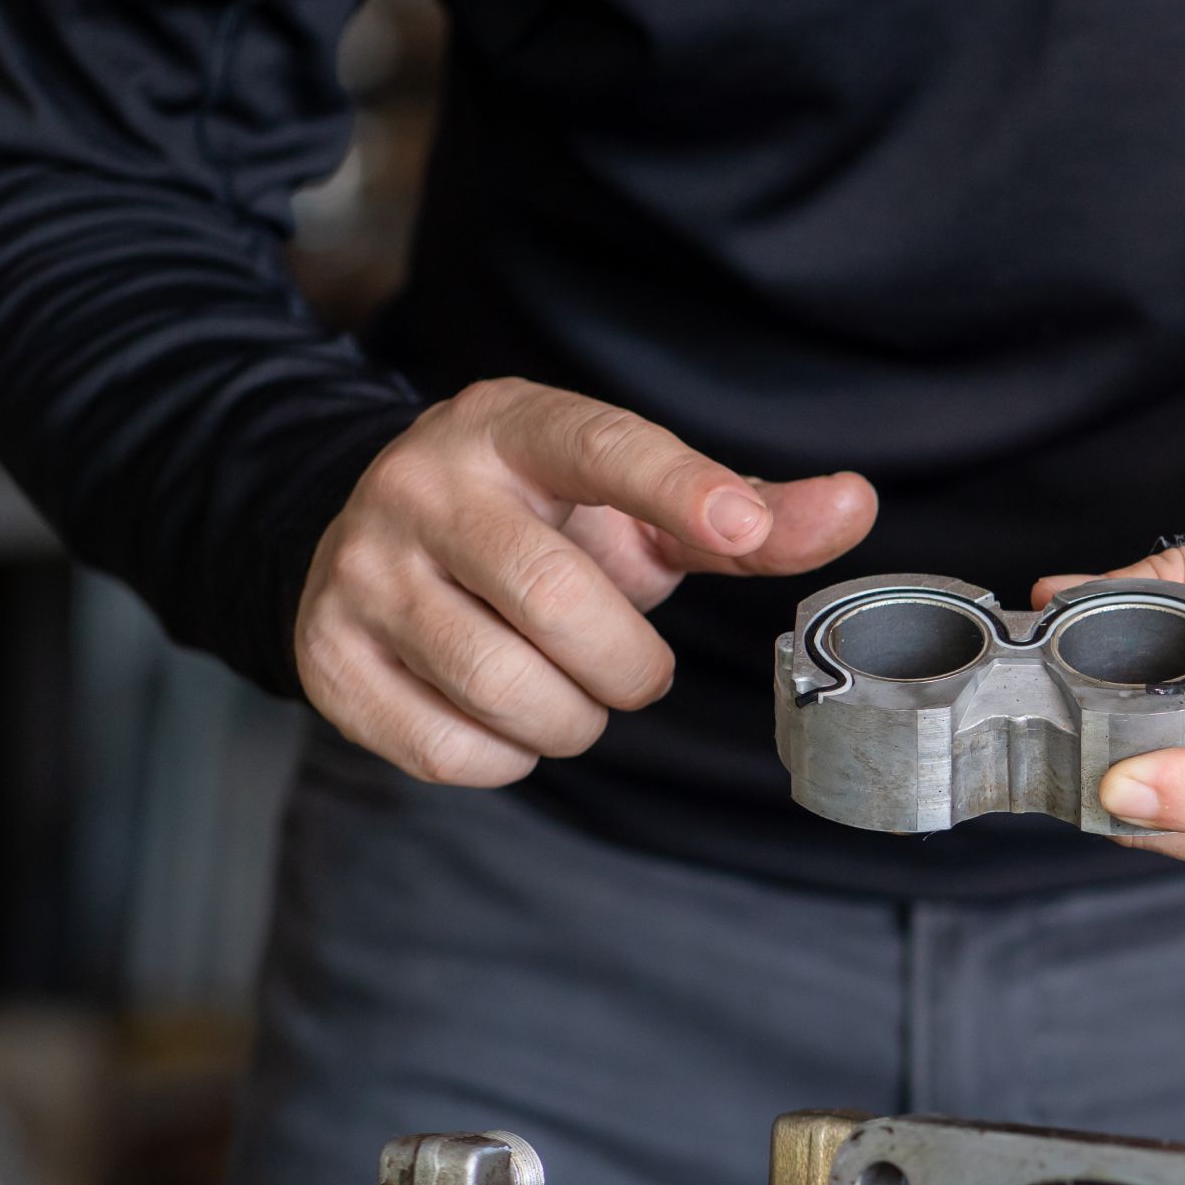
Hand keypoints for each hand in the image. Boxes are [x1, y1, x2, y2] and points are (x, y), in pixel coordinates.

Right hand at [298, 377, 876, 785]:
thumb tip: (857, 505)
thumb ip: (746, 514)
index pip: (601, 447)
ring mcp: (363, 572)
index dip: (677, 490)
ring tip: (571, 694)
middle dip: (628, 667)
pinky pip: (452, 750)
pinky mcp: (327, 660)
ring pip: (504, 687)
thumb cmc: (539, 525)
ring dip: (572, 719)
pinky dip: (507, 757)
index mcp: (512, 428)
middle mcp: (422, 485)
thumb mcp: (633, 506)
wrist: (369, 541)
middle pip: (558, 601)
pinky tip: (505, 716)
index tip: (744, 529)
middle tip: (634, 672)